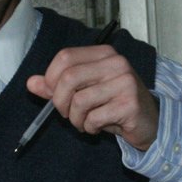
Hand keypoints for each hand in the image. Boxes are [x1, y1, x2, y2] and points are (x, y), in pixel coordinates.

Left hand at [25, 45, 158, 149]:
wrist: (150, 123)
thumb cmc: (114, 105)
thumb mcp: (85, 91)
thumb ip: (58, 86)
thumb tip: (31, 83)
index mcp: (103, 54)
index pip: (65, 57)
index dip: (51, 79)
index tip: (55, 95)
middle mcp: (116, 63)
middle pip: (69, 78)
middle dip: (60, 102)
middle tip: (67, 114)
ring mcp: (125, 82)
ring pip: (79, 101)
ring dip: (76, 119)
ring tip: (86, 122)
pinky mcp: (129, 104)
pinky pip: (94, 118)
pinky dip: (90, 128)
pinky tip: (99, 127)